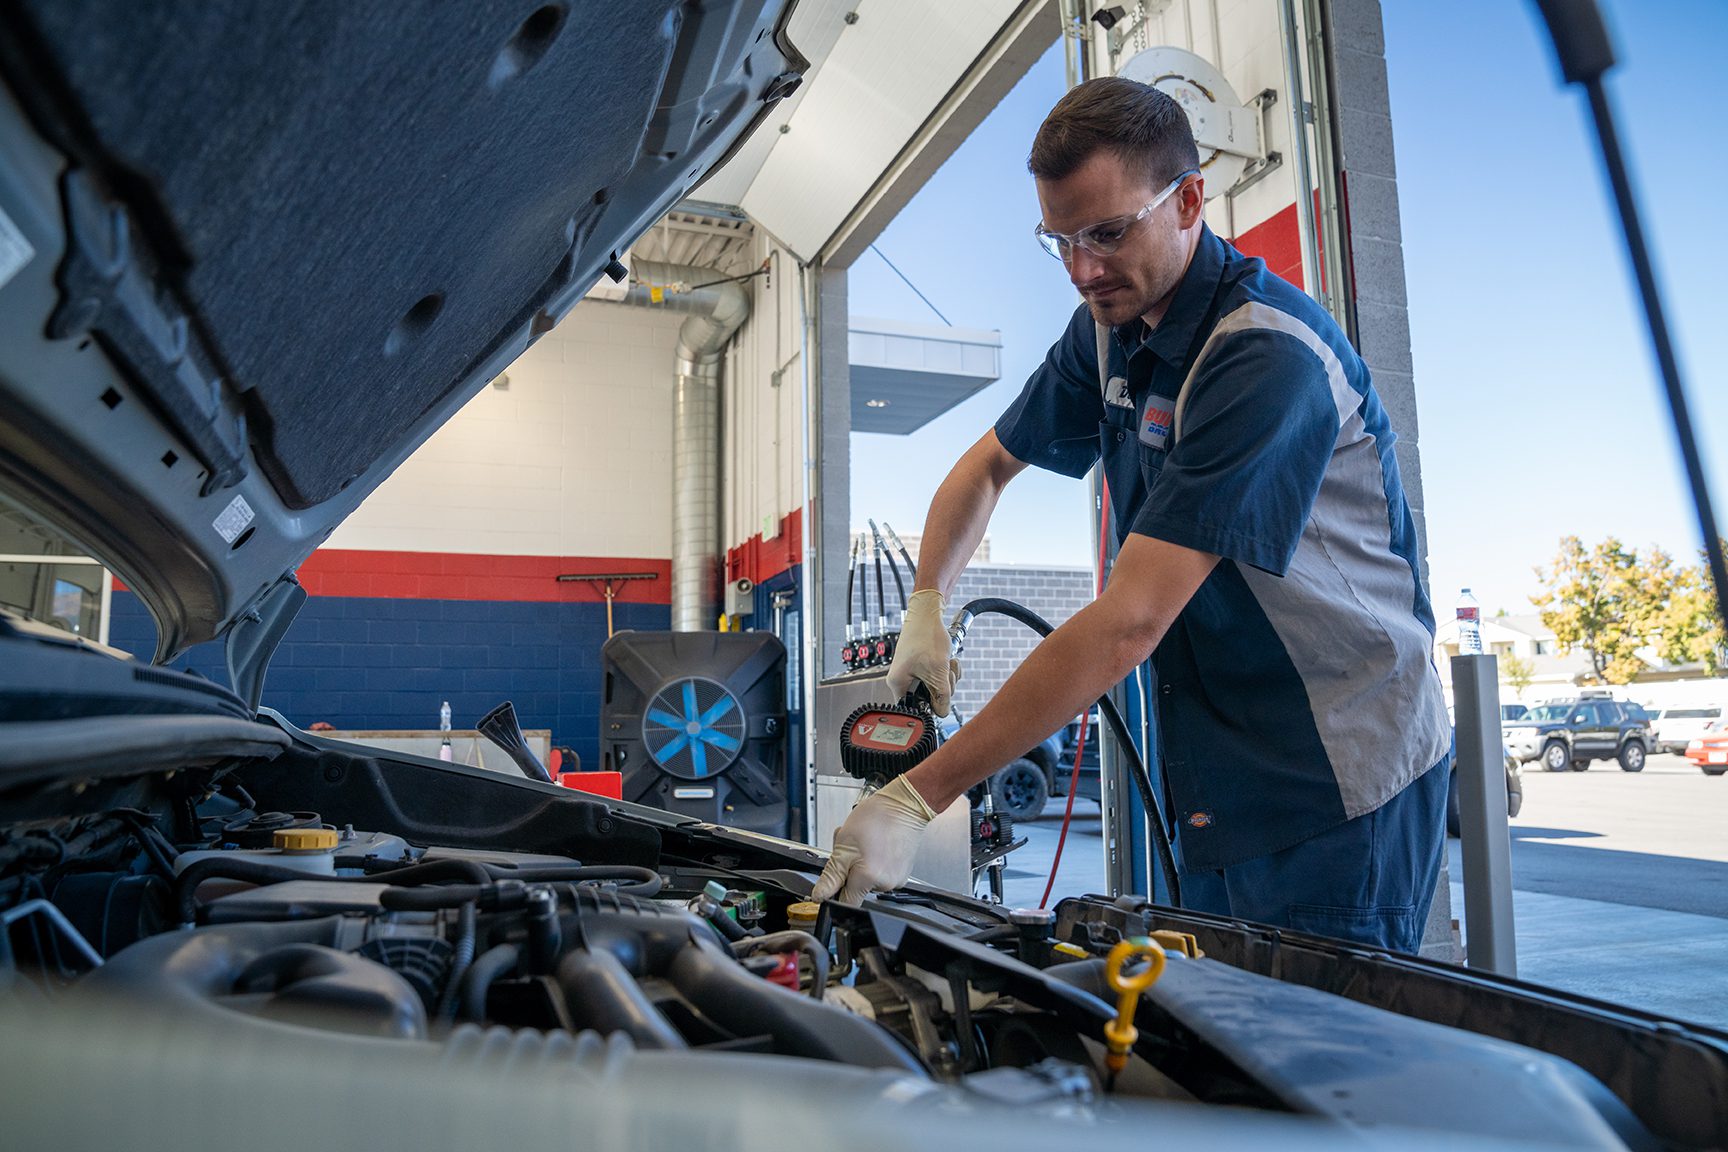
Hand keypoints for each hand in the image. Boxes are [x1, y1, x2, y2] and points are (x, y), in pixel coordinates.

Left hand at [810, 775, 935, 903]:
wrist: (904, 805)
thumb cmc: (877, 818)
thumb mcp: (844, 845)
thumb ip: (832, 875)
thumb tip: (820, 895)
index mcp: (868, 878)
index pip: (846, 903)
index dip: (835, 894)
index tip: (833, 883)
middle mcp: (885, 884)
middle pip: (857, 889)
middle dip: (848, 872)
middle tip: (849, 851)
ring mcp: (896, 880)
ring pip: (868, 880)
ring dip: (860, 865)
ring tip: (864, 844)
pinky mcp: (902, 874)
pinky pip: (881, 874)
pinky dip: (874, 863)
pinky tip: (876, 846)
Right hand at [886, 589, 960, 715]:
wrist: (928, 613)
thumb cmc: (927, 636)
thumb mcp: (939, 671)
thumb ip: (942, 696)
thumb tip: (942, 713)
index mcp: (898, 684)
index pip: (913, 709)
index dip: (929, 707)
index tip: (940, 699)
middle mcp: (902, 680)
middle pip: (927, 698)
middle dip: (943, 687)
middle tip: (946, 672)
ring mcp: (911, 672)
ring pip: (935, 687)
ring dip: (947, 677)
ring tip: (948, 662)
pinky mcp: (920, 665)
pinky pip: (936, 677)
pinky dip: (946, 670)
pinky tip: (948, 659)